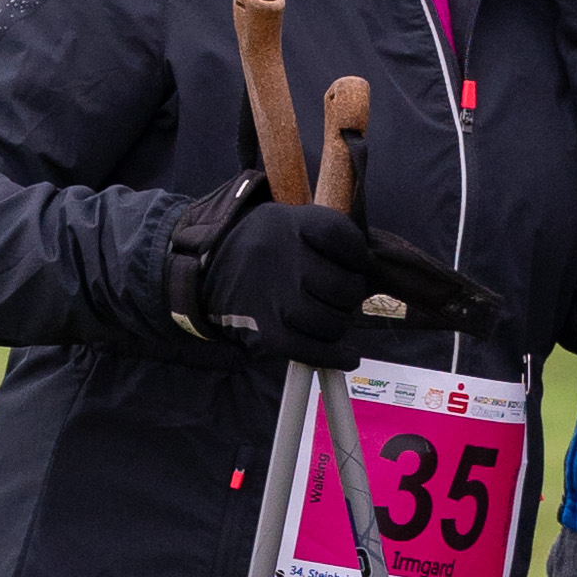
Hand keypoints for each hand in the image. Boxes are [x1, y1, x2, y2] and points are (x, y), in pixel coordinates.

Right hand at [195, 199, 392, 366]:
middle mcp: (282, 258)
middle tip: (341, 293)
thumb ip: (326, 234)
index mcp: (290, 223)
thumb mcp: (287, 220)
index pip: (342, 237)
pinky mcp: (265, 329)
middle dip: (350, 294)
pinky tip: (348, 356)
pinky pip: (309, 350)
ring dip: (340, 323)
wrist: (206, 268)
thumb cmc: (262, 246)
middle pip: (344, 286)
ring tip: (332, 315)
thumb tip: (369, 268)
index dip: (358, 254)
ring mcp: (273, 296)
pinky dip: (333, 357)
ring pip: (331, 321)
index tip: (356, 261)